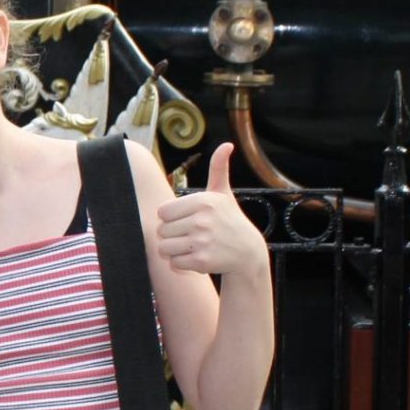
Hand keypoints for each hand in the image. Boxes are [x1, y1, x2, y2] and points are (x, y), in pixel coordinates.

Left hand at [154, 144, 268, 279]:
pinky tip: (197, 258)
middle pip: (162, 231)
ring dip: (174, 250)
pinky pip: (174, 263)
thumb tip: (226, 144)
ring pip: (164, 248)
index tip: (187, 220)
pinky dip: (181, 264)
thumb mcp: (223, 193)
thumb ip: (219, 169)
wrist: (248, 252)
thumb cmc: (230, 220)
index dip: (171, 218)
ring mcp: (201, 241)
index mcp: (203, 201)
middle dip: (172, 235)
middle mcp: (202, 220)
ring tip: (192, 246)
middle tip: (191, 235)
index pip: (162, 212)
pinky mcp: (201, 261)